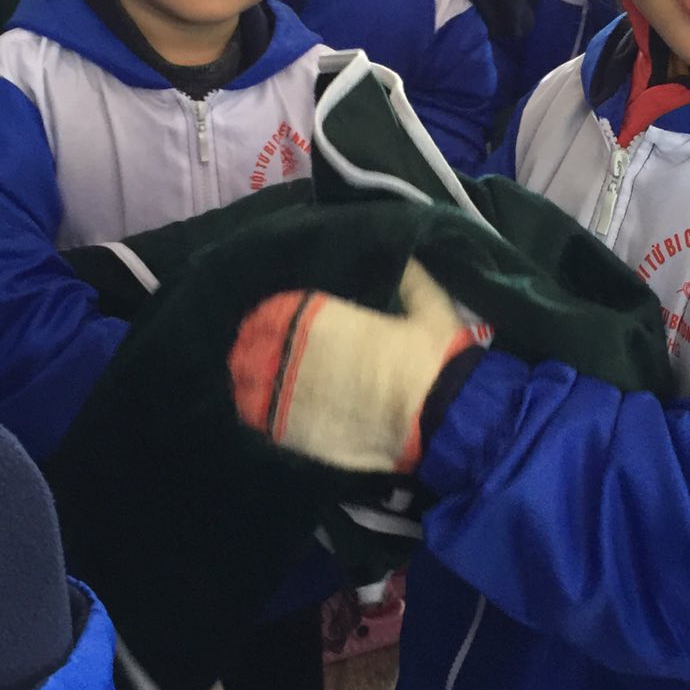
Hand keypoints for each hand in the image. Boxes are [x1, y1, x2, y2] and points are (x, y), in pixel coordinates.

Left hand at [228, 259, 478, 472]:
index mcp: (325, 317)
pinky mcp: (300, 432)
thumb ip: (413, 281)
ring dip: (247, 380)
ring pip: (250, 383)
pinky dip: (256, 415)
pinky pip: (262, 421)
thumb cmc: (435, 358)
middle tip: (253, 350)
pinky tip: (256, 412)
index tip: (269, 320)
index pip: (278, 310)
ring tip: (248, 381)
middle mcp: (299, 352)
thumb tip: (408, 257)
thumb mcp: (432, 308)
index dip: (270, 316)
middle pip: (256, 346)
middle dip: (253, 346)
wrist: (442, 417)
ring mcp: (295, 394)